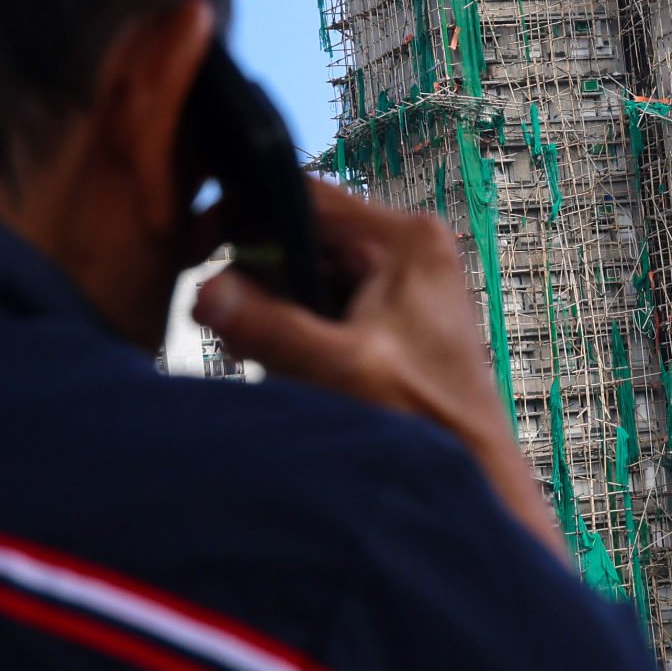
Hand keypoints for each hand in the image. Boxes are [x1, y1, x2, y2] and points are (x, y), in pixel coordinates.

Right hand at [192, 189, 567, 562]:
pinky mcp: (395, 314)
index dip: (244, 216)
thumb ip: (272, 328)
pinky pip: (329, 303)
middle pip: (303, 238)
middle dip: (260, 280)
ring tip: (265, 355)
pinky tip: (293, 368)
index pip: (306, 197)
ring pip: (310, 274)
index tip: (197, 247)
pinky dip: (301, 331)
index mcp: (405, 240)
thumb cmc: (430, 422)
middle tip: (228, 323)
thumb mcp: (341, 371)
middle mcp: (408, 247)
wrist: (475, 473)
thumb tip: (207, 293)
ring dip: (277, 312)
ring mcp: (403, 280)